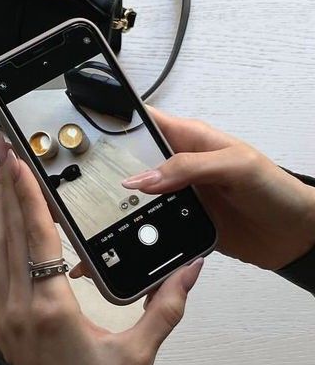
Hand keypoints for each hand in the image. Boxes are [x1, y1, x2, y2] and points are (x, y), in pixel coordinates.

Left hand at [0, 135, 203, 364]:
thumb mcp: (136, 357)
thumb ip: (165, 309)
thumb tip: (191, 268)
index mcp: (51, 308)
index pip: (36, 237)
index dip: (27, 194)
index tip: (19, 160)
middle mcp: (18, 304)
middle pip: (8, 231)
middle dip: (6, 185)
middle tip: (4, 146)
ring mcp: (3, 312)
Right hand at [71, 107, 314, 276]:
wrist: (295, 235)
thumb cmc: (275, 189)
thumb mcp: (235, 166)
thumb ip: (188, 168)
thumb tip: (140, 179)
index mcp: (188, 139)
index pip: (143, 122)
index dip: (113, 122)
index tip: (81, 131)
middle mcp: (177, 166)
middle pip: (129, 163)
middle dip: (102, 170)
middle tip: (72, 183)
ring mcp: (177, 195)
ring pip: (133, 197)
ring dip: (113, 206)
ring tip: (85, 217)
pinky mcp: (179, 224)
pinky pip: (148, 225)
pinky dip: (130, 232)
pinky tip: (113, 242)